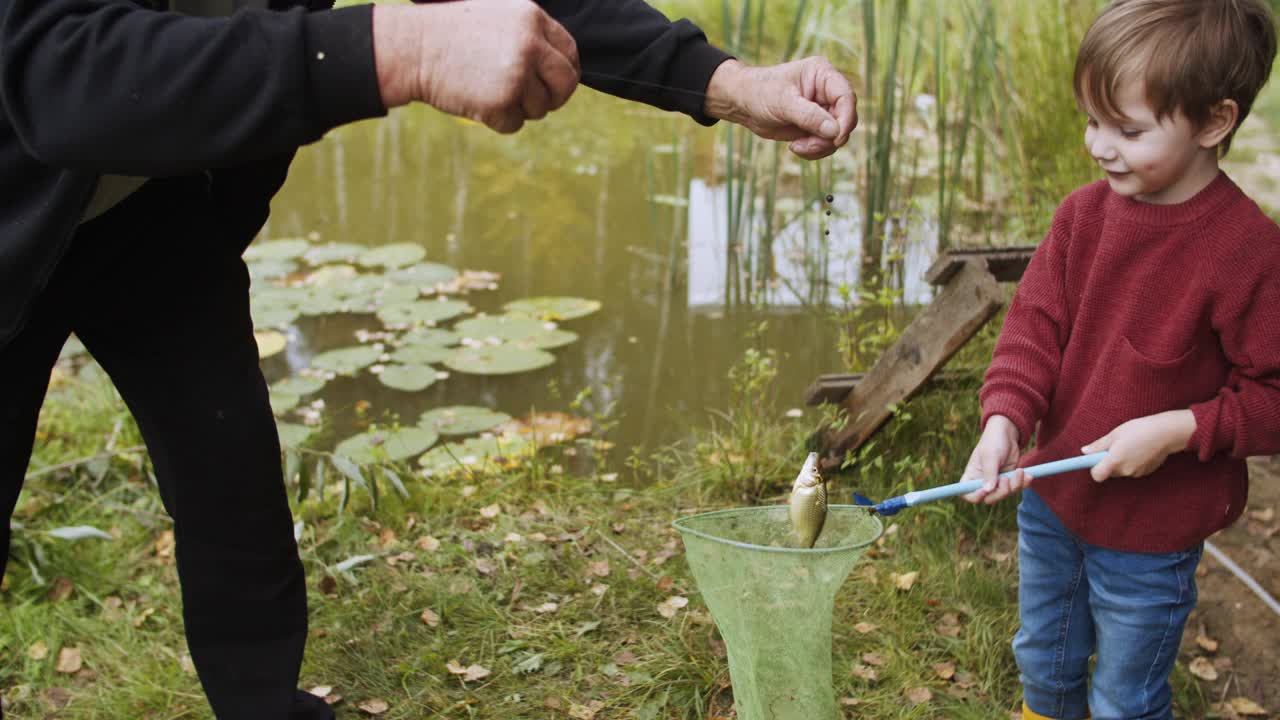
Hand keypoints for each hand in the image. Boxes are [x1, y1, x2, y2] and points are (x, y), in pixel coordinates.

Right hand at [373, 0, 579, 132]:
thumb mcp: (499, 19)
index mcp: (532, 19)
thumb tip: (560, 69)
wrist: (413, 48)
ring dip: (519, 108)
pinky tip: (477, 101)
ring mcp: (516, 75)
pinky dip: (498, 121)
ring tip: (488, 90)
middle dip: (555, 97)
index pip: (569, 52)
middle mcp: (530, 45)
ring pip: (540, 108)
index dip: (565, 71)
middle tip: (538, 102)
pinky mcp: (500, 102)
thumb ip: (531, 38)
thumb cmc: (452, 34)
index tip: (555, 83)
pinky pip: (515, 125)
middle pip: (566, 83)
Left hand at [704, 58, 856, 158]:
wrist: (743, 104)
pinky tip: (795, 147)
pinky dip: (814, 150)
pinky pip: (826, 143)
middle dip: (829, 137)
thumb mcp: (783, 103)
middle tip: (806, 145)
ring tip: (797, 147)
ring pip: (837, 135)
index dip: (846, 118)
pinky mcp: (815, 126)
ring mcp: (822, 110)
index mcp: (823, 75)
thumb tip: (835, 131)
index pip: (846, 97)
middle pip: (846, 119)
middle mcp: (826, 92)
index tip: (836, 138)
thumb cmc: (760, 92)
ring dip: (820, 146)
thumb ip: (809, 116)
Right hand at [961, 415, 1026, 504]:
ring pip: (1005, 494)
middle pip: (989, 498)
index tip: (985, 490)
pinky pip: (1016, 488)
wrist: (1008, 433)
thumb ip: (989, 474)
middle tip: (1006, 479)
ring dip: (1015, 486)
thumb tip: (988, 491)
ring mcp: (997, 481)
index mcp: (971, 475)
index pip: (966, 493)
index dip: (974, 496)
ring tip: (1020, 471)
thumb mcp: (990, 456)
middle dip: (1000, 492)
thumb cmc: (993, 441)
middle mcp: (982, 481)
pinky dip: (1023, 484)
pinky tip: (1028, 475)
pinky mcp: (1009, 479)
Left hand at [1082, 410, 1195, 481]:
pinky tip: (1140, 450)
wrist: (1167, 433)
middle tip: (1114, 446)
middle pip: (1108, 472)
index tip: (1093, 459)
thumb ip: (1099, 445)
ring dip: (1120, 462)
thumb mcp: (1115, 434)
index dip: (1093, 468)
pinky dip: (1132, 462)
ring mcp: (1137, 473)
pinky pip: (1132, 469)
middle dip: (1107, 462)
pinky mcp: (1146, 472)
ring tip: (1130, 445)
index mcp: (1115, 460)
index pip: (1096, 475)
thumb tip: (1085, 451)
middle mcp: (1125, 470)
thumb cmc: (1139, 429)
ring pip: (1121, 470)